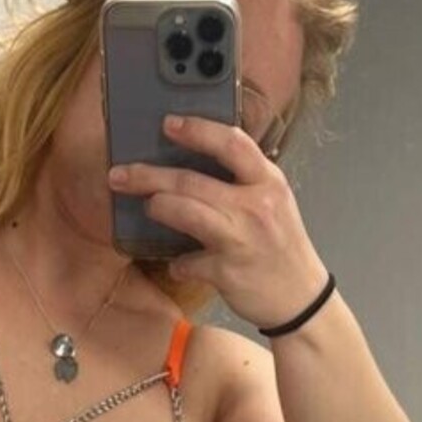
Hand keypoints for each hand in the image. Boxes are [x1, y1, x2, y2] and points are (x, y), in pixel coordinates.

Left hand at [107, 114, 328, 330]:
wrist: (300, 296)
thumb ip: (243, 182)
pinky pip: (187, 262)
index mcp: (268, 181)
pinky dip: (179, 264)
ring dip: (159, 208)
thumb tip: (196, 165)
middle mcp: (256, 206)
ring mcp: (241, 239)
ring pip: (186, 213)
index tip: (167, 124)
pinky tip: (179, 264)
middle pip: (192, 181)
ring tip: (149, 206)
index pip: (232, 144)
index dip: (197, 130)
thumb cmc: (281, 244)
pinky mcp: (227, 271)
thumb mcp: (273, 202)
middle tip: (120, 174)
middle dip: (149, 176)